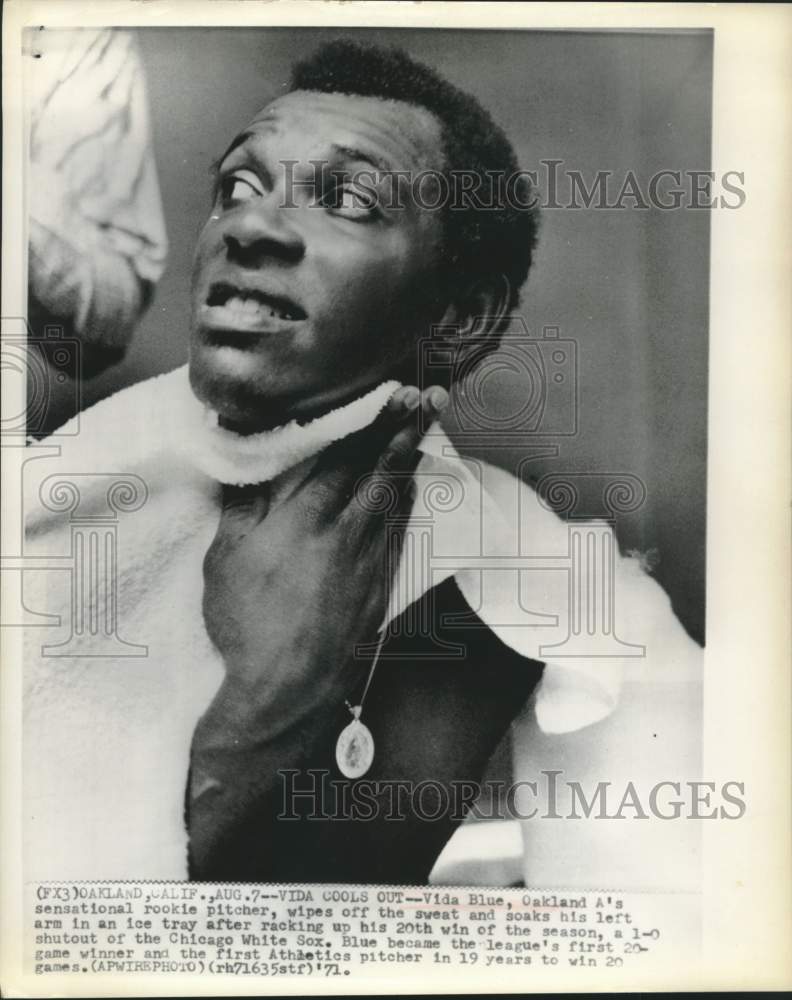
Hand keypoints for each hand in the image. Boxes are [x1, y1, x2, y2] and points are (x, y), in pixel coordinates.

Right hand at [199, 384, 449, 738]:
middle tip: (424, 396)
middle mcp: (345, 532)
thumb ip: (242, 505)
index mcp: (305, 519)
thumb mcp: (225, 558)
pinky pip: (399, 531)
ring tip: (424, 426)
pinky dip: (407, 501)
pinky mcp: (380, 585)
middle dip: (401, 429)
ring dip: (410, 458)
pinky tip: (411, 486)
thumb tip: (247, 462)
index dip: (368, 422)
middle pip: (378, 469)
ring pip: (395, 497)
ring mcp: (369, 559)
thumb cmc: (246, 623)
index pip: (344, 457)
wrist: (284, 687)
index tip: (388, 393)